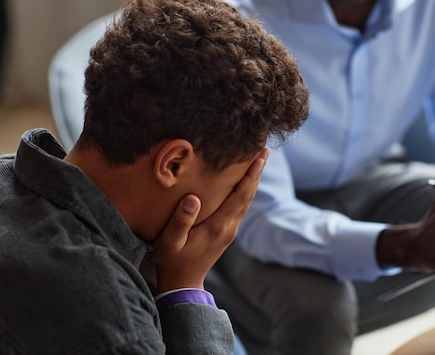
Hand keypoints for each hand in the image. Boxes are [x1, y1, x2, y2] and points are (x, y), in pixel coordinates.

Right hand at [150, 149, 267, 291]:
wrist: (183, 283)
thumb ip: (180, 221)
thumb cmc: (173, 261)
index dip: (250, 175)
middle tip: (264, 151)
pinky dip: (245, 191)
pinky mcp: (226, 232)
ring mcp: (229, 230)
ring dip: (253, 181)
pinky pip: (240, 207)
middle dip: (256, 173)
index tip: (259, 157)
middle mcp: (229, 227)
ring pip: (246, 201)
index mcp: (218, 226)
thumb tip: (193, 198)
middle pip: (248, 195)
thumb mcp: (170, 242)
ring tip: (258, 161)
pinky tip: (244, 182)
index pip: (240, 196)